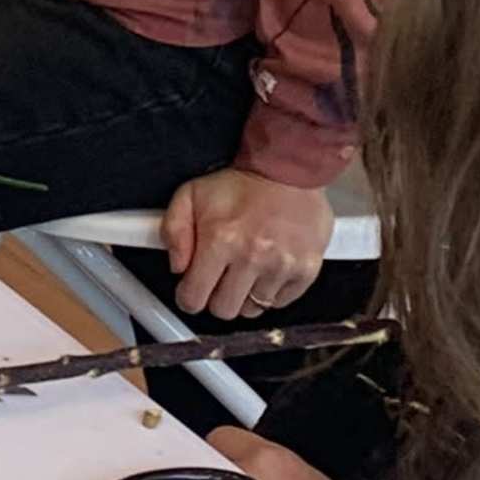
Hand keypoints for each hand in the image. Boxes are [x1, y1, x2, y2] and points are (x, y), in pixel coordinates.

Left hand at [164, 162, 333, 319]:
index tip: (192, 289)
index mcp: (220, 240)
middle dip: (216, 297)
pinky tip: (267, 269)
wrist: (289, 170)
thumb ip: (173, 230)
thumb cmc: (242, 183)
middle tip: (220, 277)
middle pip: (224, 310)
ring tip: (247, 268)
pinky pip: (281, 302)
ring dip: (245, 294)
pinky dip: (272, 291)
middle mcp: (252, 257)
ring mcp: (281, 266)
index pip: (194, 298)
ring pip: (253, 309)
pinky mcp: (305, 270)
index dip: (189, 296)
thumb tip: (176, 265)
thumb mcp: (191, 195)